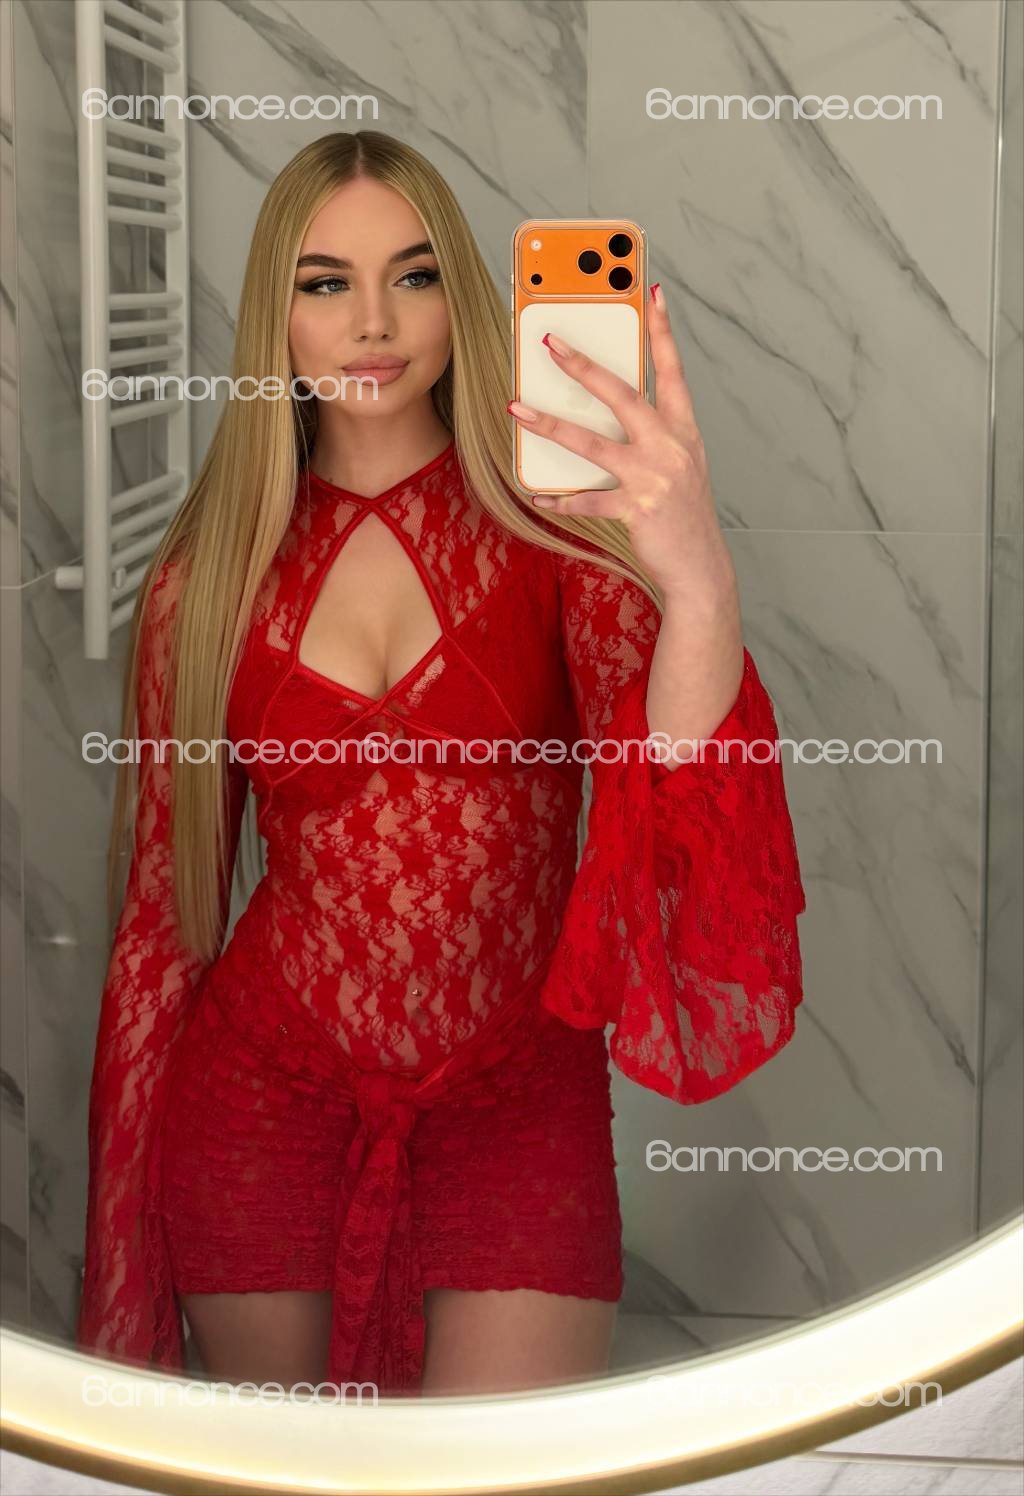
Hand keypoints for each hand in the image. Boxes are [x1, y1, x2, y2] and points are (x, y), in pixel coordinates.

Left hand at [507, 284, 731, 596]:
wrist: (700, 567)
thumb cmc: (683, 513)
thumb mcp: (680, 464)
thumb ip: (653, 434)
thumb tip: (607, 410)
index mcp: (683, 430)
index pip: (672, 370)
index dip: (662, 330)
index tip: (650, 291)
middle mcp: (670, 447)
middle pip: (623, 395)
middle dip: (584, 366)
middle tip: (552, 342)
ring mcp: (653, 478)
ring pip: (593, 443)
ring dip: (550, 424)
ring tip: (517, 409)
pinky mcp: (636, 510)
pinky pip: (588, 501)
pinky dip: (560, 500)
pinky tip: (537, 496)